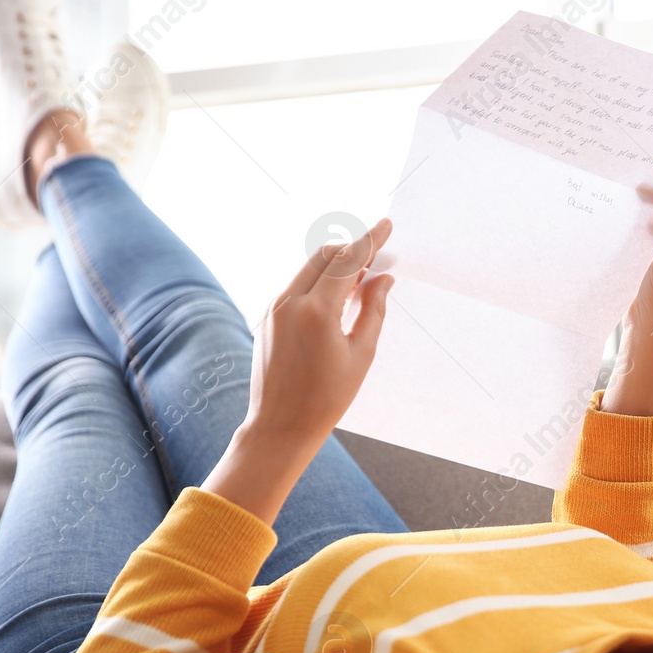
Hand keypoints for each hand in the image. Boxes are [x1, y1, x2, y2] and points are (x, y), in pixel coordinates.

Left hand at [248, 219, 394, 442]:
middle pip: (324, 255)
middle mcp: (288, 302)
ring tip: (362, 280)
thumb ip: (373, 310)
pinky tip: (338, 298)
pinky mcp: (266, 317)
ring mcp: (273, 308)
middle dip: (352, 250)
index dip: (370, 241)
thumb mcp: (361, 355)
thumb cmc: (325, 399)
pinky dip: (319, 281)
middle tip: (379, 259)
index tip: (386, 225)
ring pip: (308, 268)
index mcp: (316, 312)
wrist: (279, 427)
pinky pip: (296, 285)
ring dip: (335, 265)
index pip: (347, 262)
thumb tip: (382, 279)